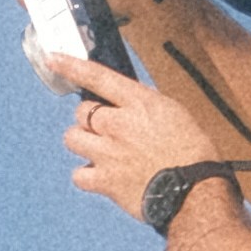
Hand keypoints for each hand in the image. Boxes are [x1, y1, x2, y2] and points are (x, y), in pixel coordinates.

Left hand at [60, 71, 229, 218]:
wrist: (197, 192)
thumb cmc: (195, 154)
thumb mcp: (176, 115)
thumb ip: (145, 107)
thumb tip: (128, 106)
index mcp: (141, 103)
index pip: (99, 77)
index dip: (72, 66)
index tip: (53, 58)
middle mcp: (120, 124)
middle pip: (81, 112)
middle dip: (89, 119)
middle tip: (105, 131)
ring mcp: (109, 153)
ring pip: (72, 138)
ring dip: (82, 143)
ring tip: (100, 151)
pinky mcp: (106, 181)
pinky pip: (78, 175)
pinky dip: (86, 176)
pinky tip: (101, 176)